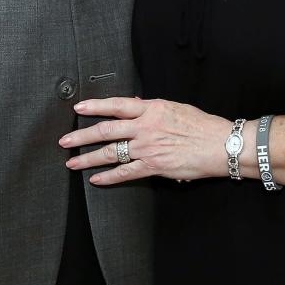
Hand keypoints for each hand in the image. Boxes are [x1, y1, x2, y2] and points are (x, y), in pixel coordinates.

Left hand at [60, 96, 229, 183]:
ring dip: (88, 158)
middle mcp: (145, 127)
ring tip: (73, 162)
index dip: (94, 106)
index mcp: (151, 109)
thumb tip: (136, 106)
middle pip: (105, 130)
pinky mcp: (153, 166)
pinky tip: (96, 179)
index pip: (116, 105)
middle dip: (82, 136)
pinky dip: (108, 177)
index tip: (78, 108)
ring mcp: (147, 147)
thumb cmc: (202, 125)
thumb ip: (153, 109)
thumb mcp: (175, 107)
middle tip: (65, 141)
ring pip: (110, 153)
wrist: (220, 144)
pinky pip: (125, 173)